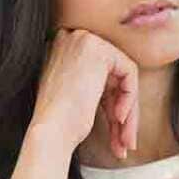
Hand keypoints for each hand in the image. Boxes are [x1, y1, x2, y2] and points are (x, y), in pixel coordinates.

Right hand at [29, 28, 138, 158]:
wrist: (49, 132)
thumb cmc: (59, 123)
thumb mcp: (77, 95)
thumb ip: (96, 83)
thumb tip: (124, 89)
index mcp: (63, 49)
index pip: (100, 73)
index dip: (111, 102)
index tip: (114, 128)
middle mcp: (71, 38)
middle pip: (113, 74)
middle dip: (122, 108)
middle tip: (126, 140)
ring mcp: (83, 40)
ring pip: (123, 75)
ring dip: (129, 110)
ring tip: (125, 139)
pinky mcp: (98, 49)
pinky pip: (129, 72)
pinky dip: (129, 98)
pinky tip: (118, 118)